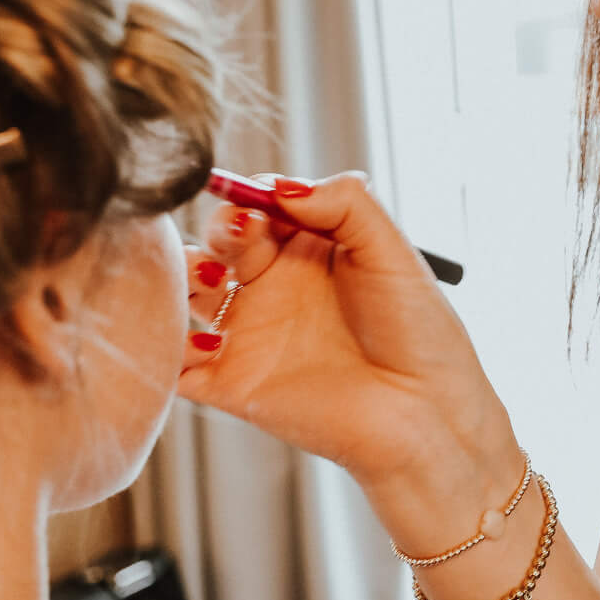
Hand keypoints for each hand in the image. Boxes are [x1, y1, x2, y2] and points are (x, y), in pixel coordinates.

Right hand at [177, 172, 513, 489]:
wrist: (427, 414)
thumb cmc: (421, 334)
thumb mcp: (393, 250)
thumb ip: (346, 203)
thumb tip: (282, 185)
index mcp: (309, 250)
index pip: (258, 204)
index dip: (251, 193)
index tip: (260, 198)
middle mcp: (274, 287)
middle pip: (217, 240)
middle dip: (223, 227)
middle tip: (243, 233)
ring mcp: (249, 334)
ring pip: (183, 292)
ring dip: (182, 274)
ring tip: (213, 274)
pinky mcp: (232, 384)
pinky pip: (175, 363)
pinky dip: (172, 348)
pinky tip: (211, 339)